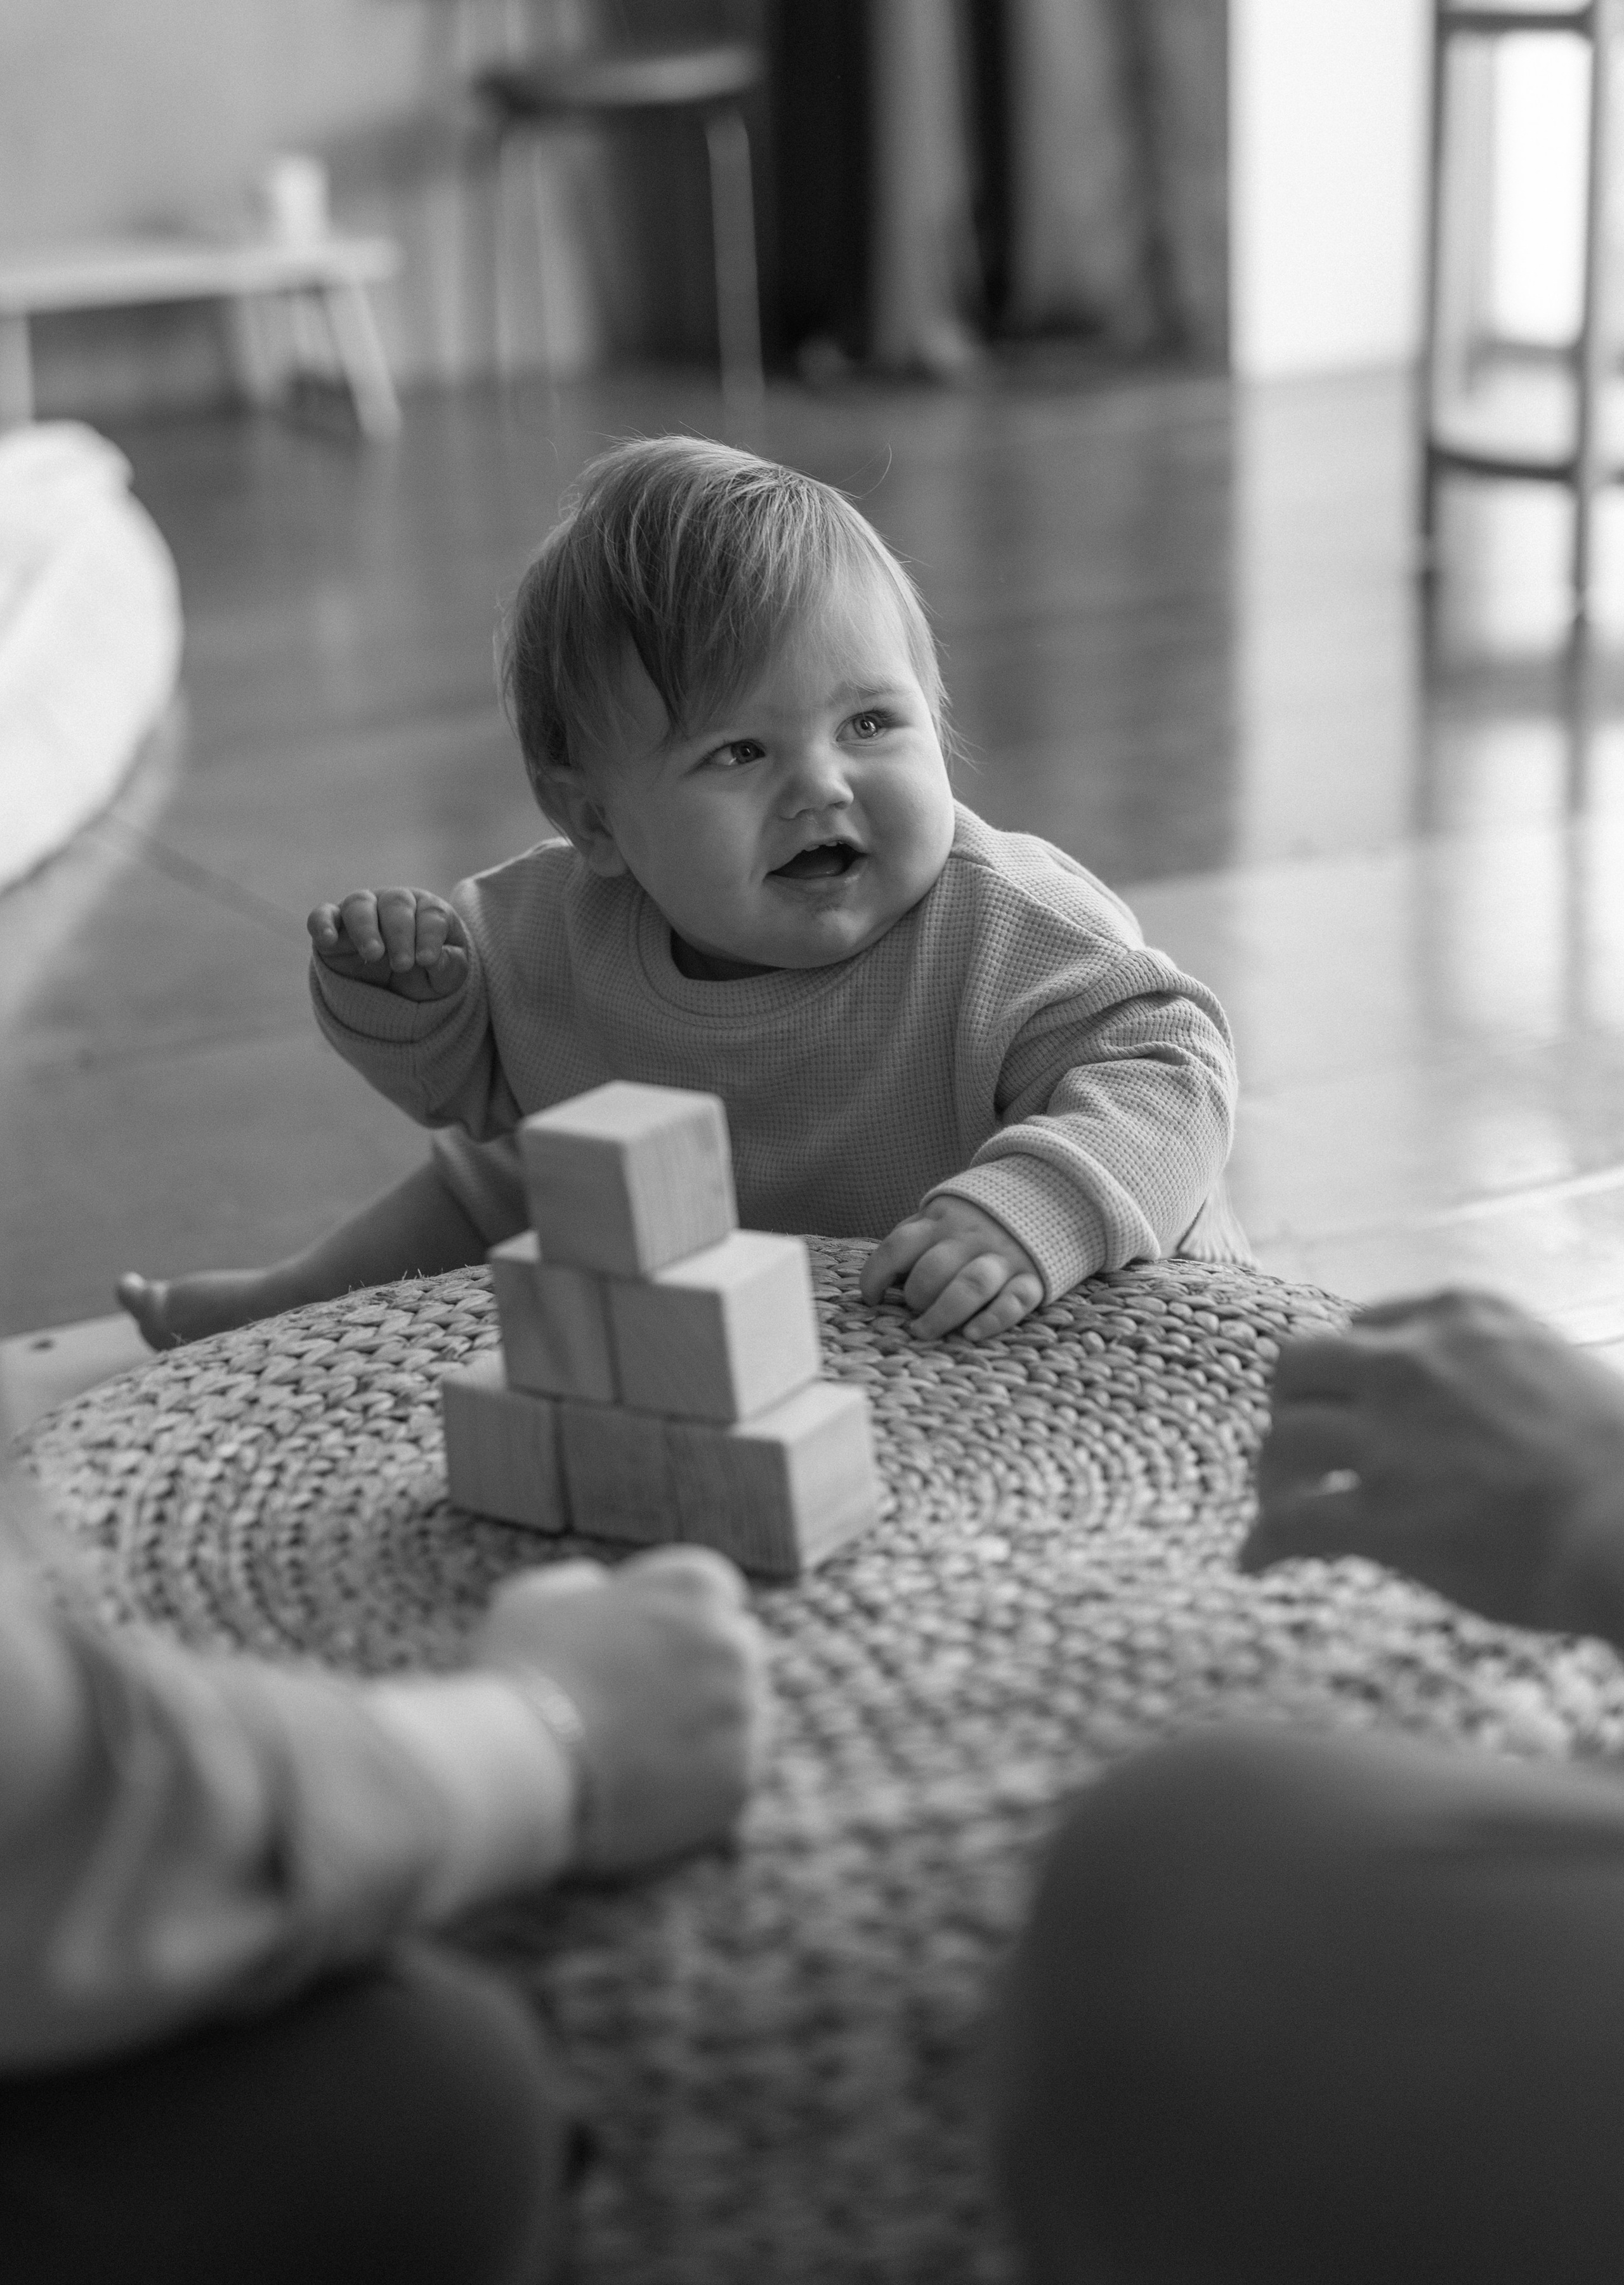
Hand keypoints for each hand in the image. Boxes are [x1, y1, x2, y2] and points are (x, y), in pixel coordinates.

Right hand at [307, 888, 469, 1001]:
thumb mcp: (447, 977)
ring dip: (366, 928)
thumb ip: (449, 967)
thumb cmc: (427, 976)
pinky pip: (323, 916)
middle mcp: (394, 904)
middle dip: (400, 934)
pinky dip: (322, 923)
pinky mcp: (334, 928)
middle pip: (396, 904)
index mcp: (427, 910)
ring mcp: (363, 913)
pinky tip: (328, 939)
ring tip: (373, 954)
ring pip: (360, 905)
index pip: (431, 914)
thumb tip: (434, 960)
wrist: (396, 994)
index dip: (429, 936)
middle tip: (402, 965)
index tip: (427, 960)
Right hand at [472, 1546, 768, 1876]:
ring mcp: (742, 1713)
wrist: (518, 1764)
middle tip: (644, 1701)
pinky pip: (732, 1773)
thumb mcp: (540, 1596)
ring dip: (707, 1724)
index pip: (712, 1591)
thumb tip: (600, 1588)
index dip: (675, 1618)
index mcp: (695, 1585)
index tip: (643, 1645)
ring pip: (740, 1713)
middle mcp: (733, 1641)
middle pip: (733, 1649)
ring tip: (644, 1749)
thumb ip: (585, 1584)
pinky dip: (702, 1780)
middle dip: (699, 1668)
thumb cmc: (521, 1671)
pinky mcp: (739, 1780)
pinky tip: (655, 1787)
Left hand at [860, 1196, 1043, 1340]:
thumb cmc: (975, 1219)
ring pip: (970, 1286)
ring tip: (924, 1332)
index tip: (872, 1297)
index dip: (876, 1275)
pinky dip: (992, 1321)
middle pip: (932, 1270)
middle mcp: (971, 1238)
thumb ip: (915, 1238)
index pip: (898, 1247)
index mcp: (941, 1220)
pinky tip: (971, 1334)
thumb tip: (882, 1279)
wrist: (1044, 1195)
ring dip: (942, 1314)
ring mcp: (1003, 1257)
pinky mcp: (1033, 1278)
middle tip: (913, 1311)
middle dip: (915, 1297)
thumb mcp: (942, 1215)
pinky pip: (1013, 1302)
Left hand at [1241, 1289, 1623, 1635]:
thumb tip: (1458, 1406)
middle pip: (1298, 1362)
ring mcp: (1390, 1435)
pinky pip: (1290, 1521)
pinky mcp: (1381, 1514)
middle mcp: (1412, 1361)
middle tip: (1301, 1448)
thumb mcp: (1555, 1370)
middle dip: (1292, 1404)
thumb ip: (1490, 1372)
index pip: (1365, 1325)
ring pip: (1282, 1437)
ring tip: (1282, 1508)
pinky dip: (1264, 1542)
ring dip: (1274, 1475)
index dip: (1350, 1373)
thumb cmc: (1622, 1465)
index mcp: (1461, 1315)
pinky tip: (1257, 1563)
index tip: (1351, 1406)